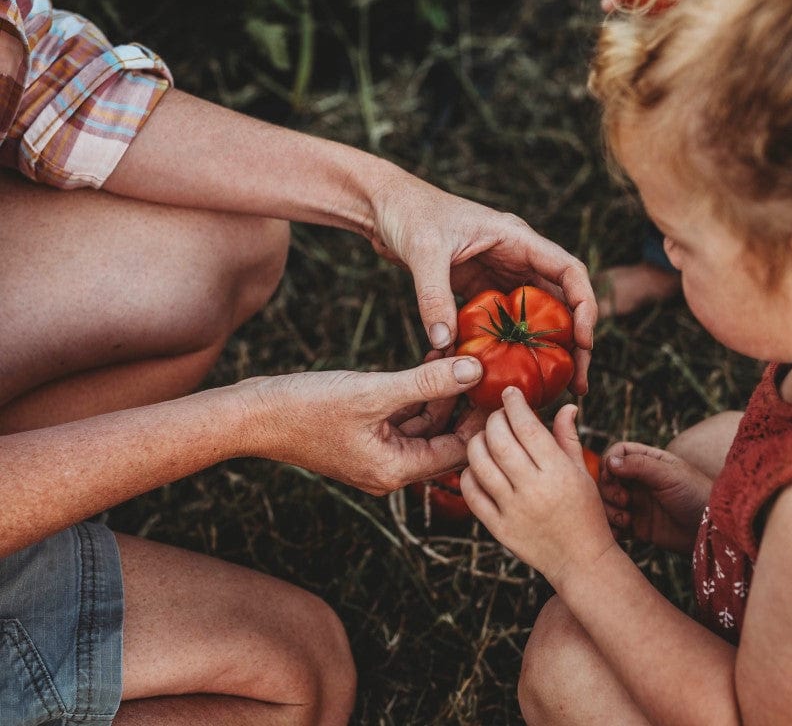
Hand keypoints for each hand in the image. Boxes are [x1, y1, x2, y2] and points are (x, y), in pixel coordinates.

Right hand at [241, 355, 486, 493]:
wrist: (252, 414)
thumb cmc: (307, 407)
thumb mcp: (373, 392)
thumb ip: (426, 382)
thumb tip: (473, 370)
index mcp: (395, 470)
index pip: (458, 452)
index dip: (483, 421)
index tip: (504, 390)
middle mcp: (390, 468)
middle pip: (446, 439)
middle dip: (466, 404)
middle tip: (491, 368)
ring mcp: (377, 452)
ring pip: (426, 423)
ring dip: (443, 391)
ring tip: (462, 355)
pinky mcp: (365, 434)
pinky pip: (405, 415)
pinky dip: (420, 391)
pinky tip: (434, 359)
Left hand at [366, 168, 595, 391]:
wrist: (386, 206)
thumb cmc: (409, 213)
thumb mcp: (423, 251)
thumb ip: (434, 296)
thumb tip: (445, 345)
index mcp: (517, 238)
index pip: (569, 270)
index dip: (584, 306)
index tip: (583, 343)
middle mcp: (517, 256)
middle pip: (561, 301)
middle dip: (575, 341)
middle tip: (578, 382)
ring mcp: (500, 274)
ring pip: (537, 315)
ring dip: (547, 350)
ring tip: (554, 390)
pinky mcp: (480, 289)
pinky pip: (504, 323)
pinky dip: (510, 348)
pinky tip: (508, 376)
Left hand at [461, 387, 614, 583]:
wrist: (581, 561)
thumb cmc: (586, 512)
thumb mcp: (583, 472)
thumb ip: (568, 437)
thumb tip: (565, 405)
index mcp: (558, 472)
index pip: (528, 427)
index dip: (515, 404)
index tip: (510, 392)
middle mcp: (533, 490)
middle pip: (499, 441)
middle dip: (494, 419)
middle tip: (498, 414)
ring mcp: (513, 511)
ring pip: (480, 464)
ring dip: (477, 443)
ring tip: (485, 437)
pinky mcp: (498, 529)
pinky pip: (472, 494)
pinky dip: (470, 474)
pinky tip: (479, 466)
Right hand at [601, 442, 712, 552]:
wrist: (711, 530)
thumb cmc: (696, 494)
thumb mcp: (669, 475)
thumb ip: (640, 465)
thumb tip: (610, 461)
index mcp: (648, 461)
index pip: (617, 453)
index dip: (609, 464)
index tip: (611, 477)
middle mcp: (639, 481)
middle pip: (607, 479)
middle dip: (609, 491)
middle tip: (624, 501)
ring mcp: (637, 504)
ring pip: (608, 503)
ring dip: (609, 511)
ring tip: (625, 520)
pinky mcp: (638, 526)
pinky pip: (615, 525)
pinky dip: (612, 529)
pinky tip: (620, 533)